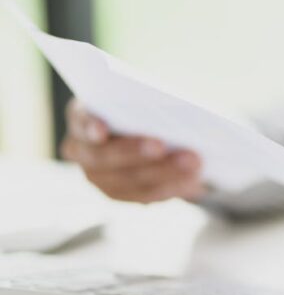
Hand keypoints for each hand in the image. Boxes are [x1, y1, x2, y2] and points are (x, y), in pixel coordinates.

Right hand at [61, 99, 205, 202]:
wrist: (145, 136)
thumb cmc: (142, 109)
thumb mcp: (141, 100)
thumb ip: (146, 102)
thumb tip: (173, 110)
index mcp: (81, 117)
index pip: (79, 121)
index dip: (88, 126)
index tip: (101, 129)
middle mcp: (81, 150)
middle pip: (103, 156)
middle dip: (134, 151)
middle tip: (162, 145)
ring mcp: (98, 176)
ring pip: (128, 180)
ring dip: (163, 172)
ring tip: (193, 163)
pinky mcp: (119, 193)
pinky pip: (144, 194)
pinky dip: (171, 186)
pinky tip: (192, 180)